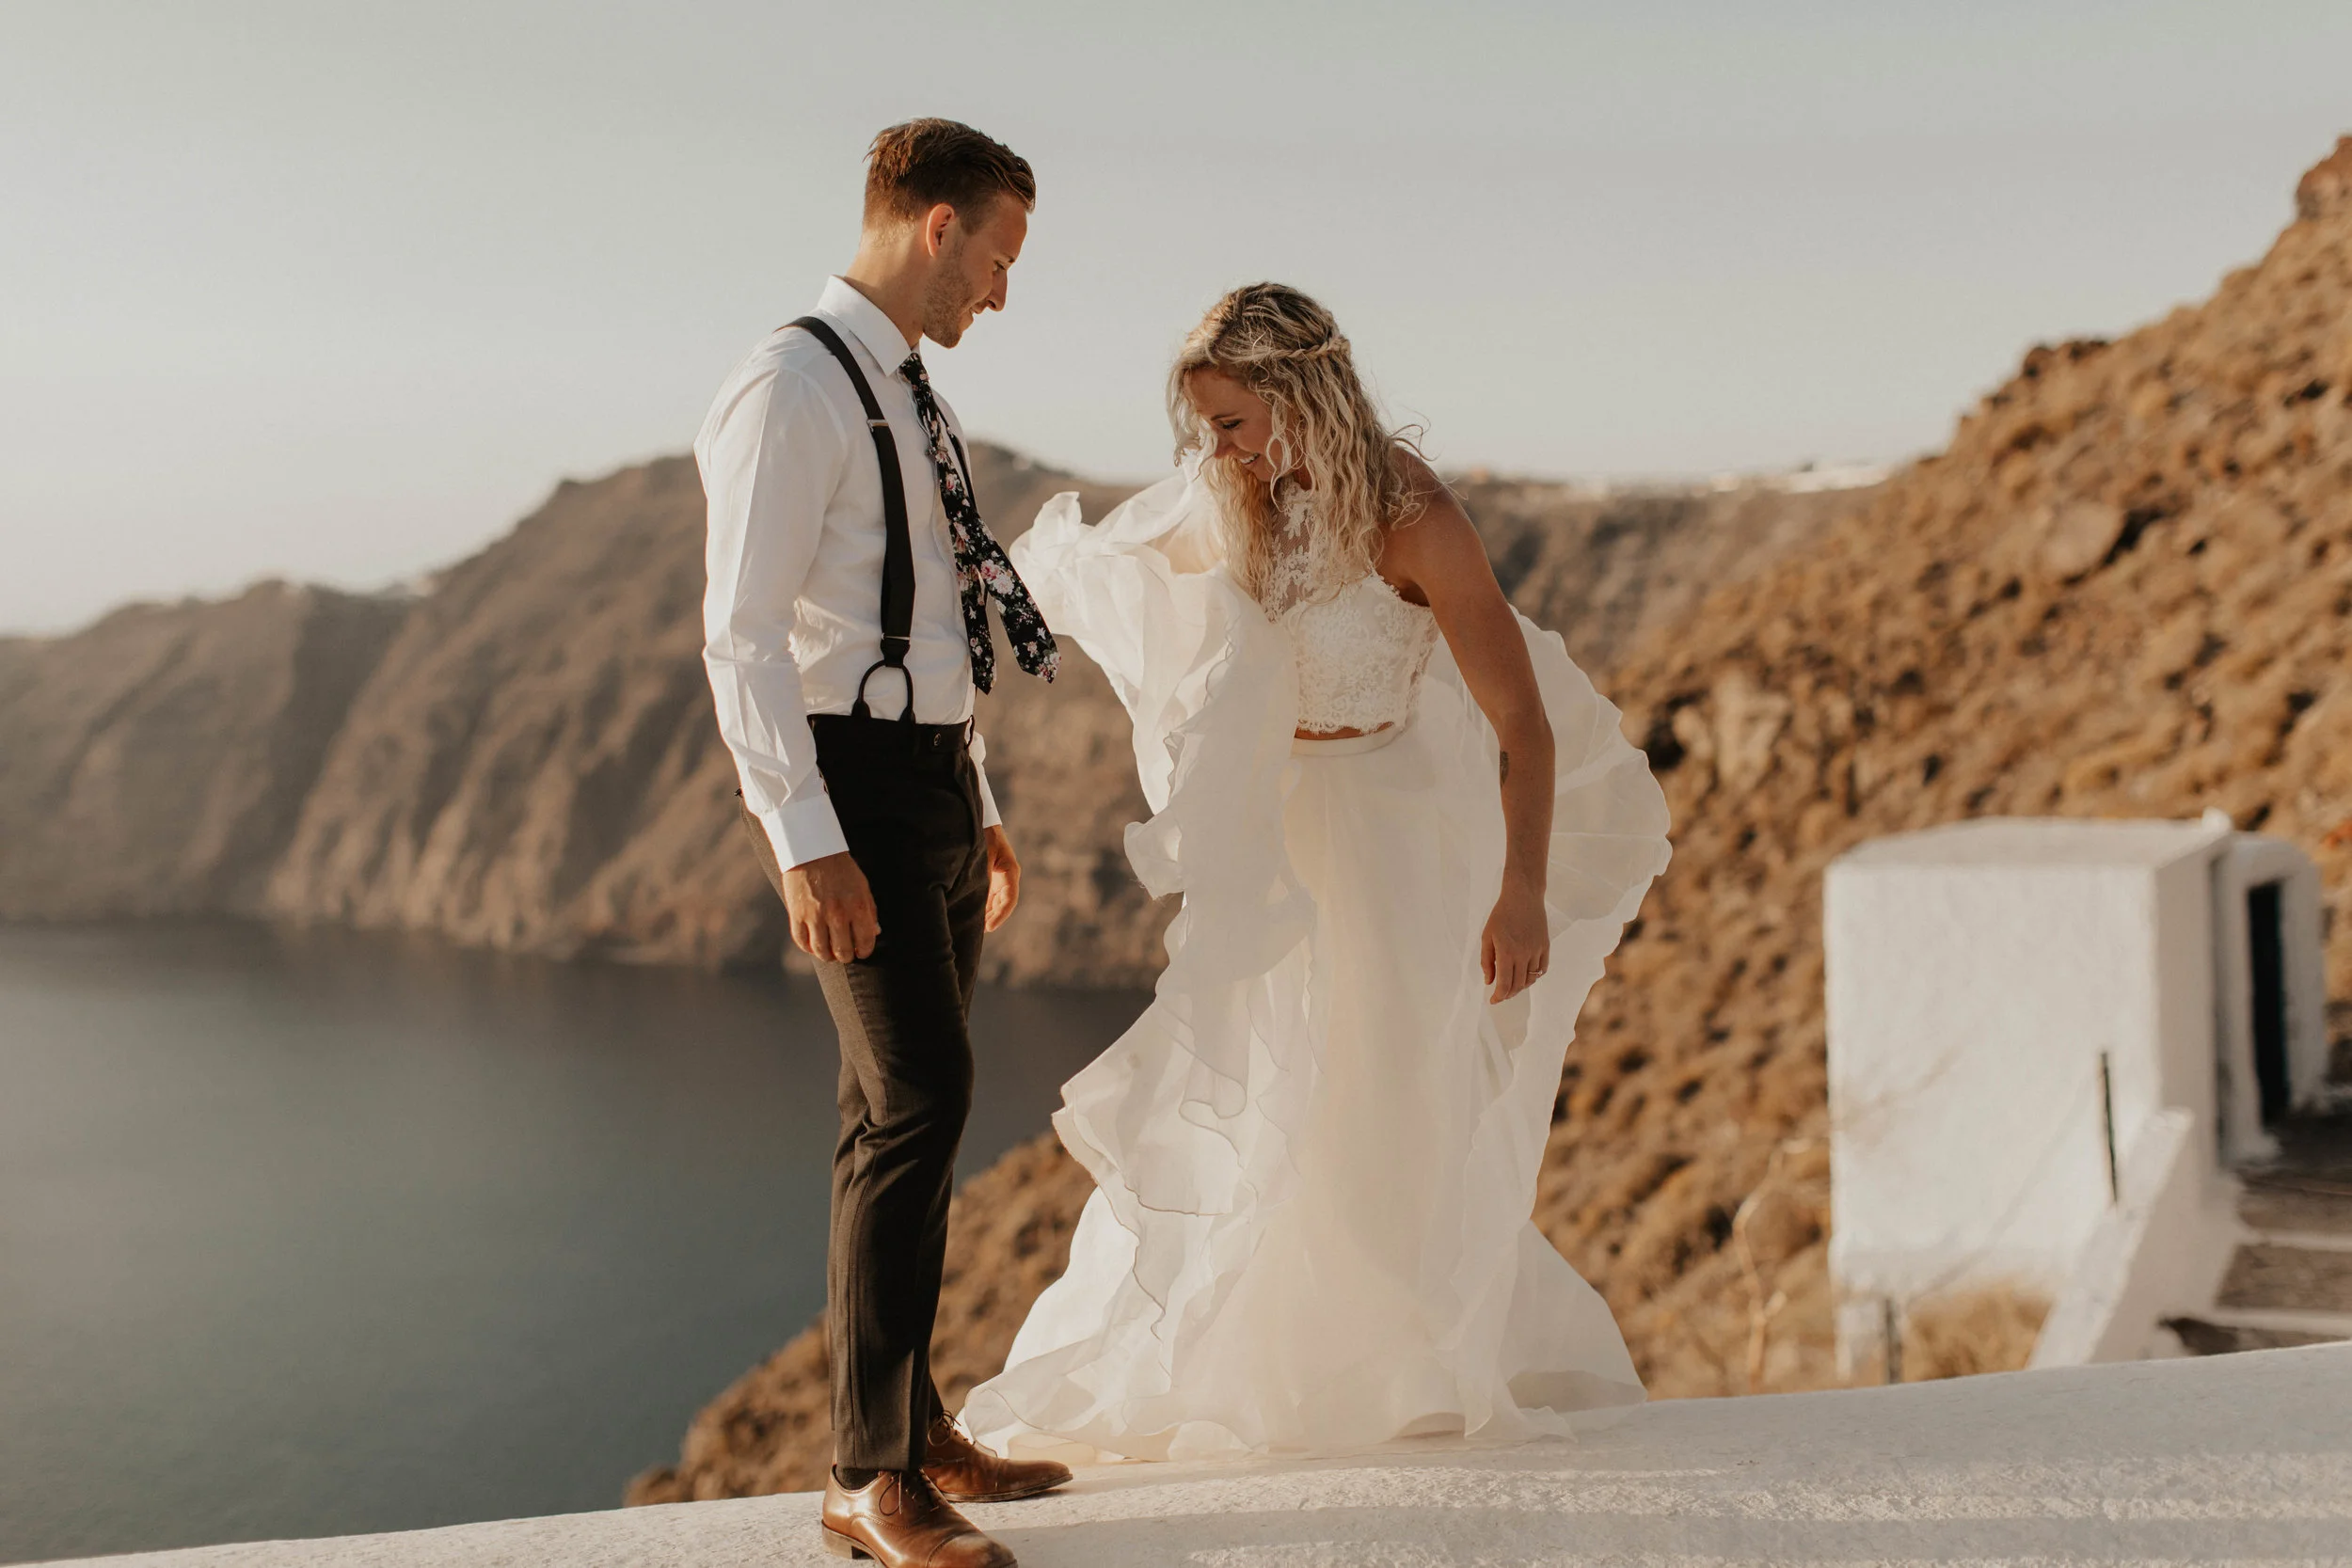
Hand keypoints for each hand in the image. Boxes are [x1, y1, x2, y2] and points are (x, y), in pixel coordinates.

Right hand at [783, 850, 878, 962]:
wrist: (812, 850)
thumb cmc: (841, 869)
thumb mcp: (862, 886)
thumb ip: (870, 911)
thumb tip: (875, 933)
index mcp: (858, 906)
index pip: (865, 942)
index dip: (864, 951)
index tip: (861, 951)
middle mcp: (837, 914)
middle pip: (843, 951)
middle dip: (846, 956)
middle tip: (845, 953)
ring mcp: (815, 915)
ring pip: (821, 951)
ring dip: (827, 956)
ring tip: (829, 952)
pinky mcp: (797, 914)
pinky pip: (802, 942)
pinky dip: (808, 948)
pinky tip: (814, 944)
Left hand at [982, 824, 1021, 932]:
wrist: (977, 819)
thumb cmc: (981, 835)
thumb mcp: (980, 858)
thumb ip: (980, 879)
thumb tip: (974, 900)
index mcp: (1010, 871)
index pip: (1009, 900)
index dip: (1000, 916)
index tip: (989, 928)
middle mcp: (1008, 876)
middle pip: (1004, 903)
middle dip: (993, 918)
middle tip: (978, 932)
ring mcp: (1000, 876)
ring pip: (997, 901)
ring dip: (988, 914)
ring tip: (975, 927)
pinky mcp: (992, 875)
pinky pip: (990, 896)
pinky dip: (983, 906)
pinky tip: (973, 914)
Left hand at [1481, 877, 1549, 1003]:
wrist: (1523, 897)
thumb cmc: (1501, 915)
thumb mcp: (1487, 936)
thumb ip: (1486, 961)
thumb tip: (1489, 981)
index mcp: (1506, 952)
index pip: (1504, 984)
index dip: (1498, 996)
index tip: (1493, 1001)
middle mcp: (1523, 955)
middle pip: (1518, 985)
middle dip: (1508, 994)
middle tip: (1500, 994)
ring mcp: (1536, 951)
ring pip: (1530, 980)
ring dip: (1520, 987)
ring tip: (1512, 986)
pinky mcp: (1545, 947)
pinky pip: (1541, 970)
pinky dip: (1533, 977)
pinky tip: (1525, 976)